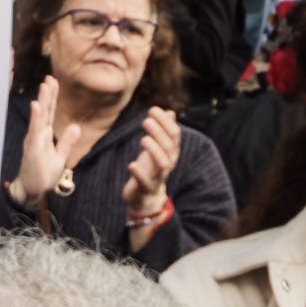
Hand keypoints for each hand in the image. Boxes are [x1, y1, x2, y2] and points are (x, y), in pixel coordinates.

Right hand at [7, 77, 63, 207]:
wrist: (32, 191)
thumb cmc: (43, 174)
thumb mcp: (60, 157)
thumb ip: (67, 141)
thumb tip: (76, 127)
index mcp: (44, 135)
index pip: (50, 113)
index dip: (52, 97)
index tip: (53, 81)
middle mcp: (38, 135)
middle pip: (45, 111)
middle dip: (47, 94)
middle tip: (49, 77)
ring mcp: (34, 141)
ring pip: (39, 117)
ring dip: (42, 101)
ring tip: (44, 85)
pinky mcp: (32, 149)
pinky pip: (35, 131)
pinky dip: (36, 118)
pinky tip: (37, 106)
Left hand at [121, 107, 180, 248]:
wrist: (146, 197)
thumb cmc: (151, 168)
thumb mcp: (157, 148)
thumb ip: (164, 131)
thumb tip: (170, 112)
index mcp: (171, 152)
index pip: (174, 134)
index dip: (165, 121)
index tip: (153, 109)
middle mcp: (168, 163)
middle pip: (169, 147)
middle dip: (159, 132)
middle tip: (145, 120)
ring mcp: (158, 176)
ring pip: (163, 164)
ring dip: (154, 150)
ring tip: (142, 139)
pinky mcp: (146, 188)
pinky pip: (146, 182)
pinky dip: (139, 173)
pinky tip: (131, 165)